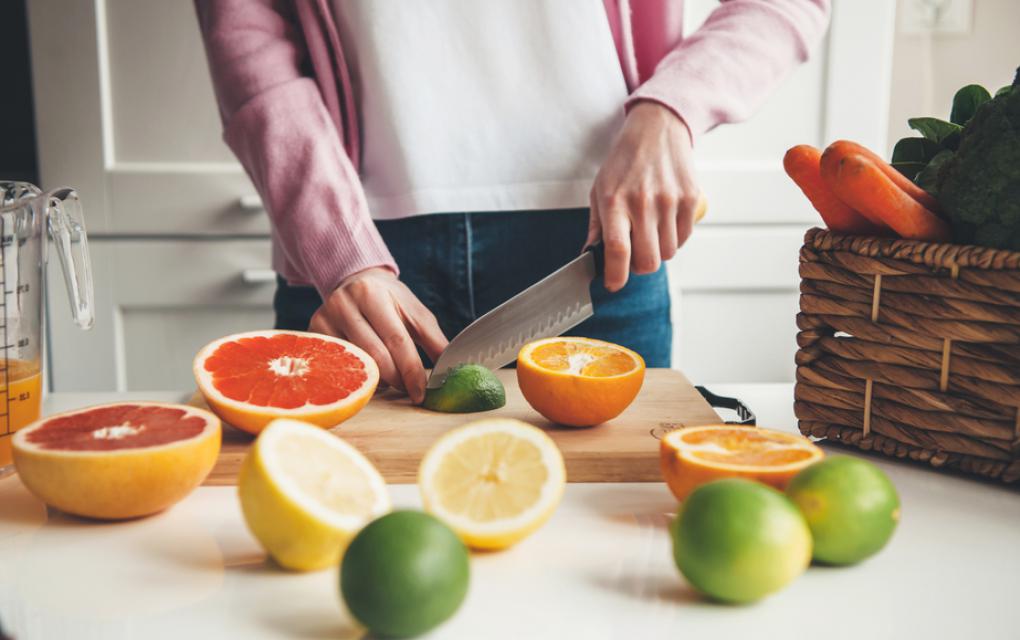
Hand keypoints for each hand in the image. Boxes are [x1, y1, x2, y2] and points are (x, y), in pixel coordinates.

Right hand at [309, 267, 447, 403]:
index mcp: (372, 293)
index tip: (421, 392)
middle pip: (374, 355)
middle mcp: (343, 304)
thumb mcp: (415, 312)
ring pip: (355, 364)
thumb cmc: (390, 300)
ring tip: (394, 381)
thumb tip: (449, 369)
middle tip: (410, 391)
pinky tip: (370, 377)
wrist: (355, 281)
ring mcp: (323, 319)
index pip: (396, 340)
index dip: (411, 370)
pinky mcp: (312, 333)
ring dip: (379, 380)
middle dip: (397, 379)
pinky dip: (358, 376)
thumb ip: (433, 339)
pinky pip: (337, 366)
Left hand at [587, 101, 700, 291]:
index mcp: (615, 202)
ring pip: (667, 253)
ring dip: (657, 250)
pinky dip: (674, 238)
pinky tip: (664, 221)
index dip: (616, 275)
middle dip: (639, 267)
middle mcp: (643, 203)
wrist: (657, 130)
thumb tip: (589, 255)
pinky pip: (684, 238)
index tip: (612, 284)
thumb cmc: (624, 162)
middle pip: (648, 261)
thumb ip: (596, 226)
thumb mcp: (600, 189)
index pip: (618, 250)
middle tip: (633, 256)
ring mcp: (670, 201)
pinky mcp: (690, 199)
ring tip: (649, 230)